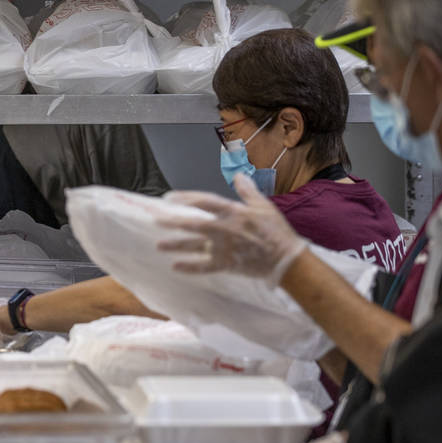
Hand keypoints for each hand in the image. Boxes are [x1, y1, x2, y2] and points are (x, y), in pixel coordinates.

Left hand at [156, 173, 307, 284]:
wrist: (286, 259)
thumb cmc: (276, 230)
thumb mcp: (263, 206)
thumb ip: (247, 191)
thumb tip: (238, 175)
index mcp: (232, 212)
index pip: (204, 202)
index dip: (185, 198)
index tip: (168, 198)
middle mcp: (224, 229)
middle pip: (192, 224)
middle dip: (172, 222)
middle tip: (155, 220)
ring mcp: (224, 248)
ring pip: (194, 246)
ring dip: (175, 245)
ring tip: (158, 245)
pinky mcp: (226, 264)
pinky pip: (204, 267)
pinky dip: (189, 268)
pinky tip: (175, 267)